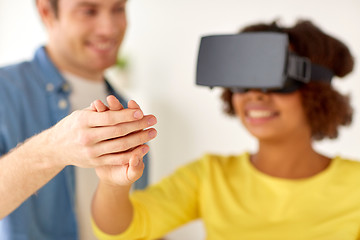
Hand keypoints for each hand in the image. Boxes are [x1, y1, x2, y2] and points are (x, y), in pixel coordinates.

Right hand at [42, 96, 156, 169]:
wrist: (56, 148)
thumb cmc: (72, 126)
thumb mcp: (80, 114)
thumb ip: (97, 111)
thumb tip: (114, 104)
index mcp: (83, 121)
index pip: (109, 118)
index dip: (126, 115)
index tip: (141, 112)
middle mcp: (87, 137)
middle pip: (118, 131)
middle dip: (138, 125)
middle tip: (153, 120)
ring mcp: (91, 151)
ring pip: (120, 146)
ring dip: (139, 139)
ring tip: (152, 133)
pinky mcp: (95, 162)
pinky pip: (117, 158)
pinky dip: (132, 154)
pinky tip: (143, 148)